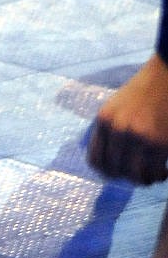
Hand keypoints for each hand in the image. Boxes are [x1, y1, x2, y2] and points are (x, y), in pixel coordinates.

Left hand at [87, 52, 167, 184]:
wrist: (164, 78)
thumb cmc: (142, 94)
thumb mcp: (116, 108)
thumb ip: (110, 132)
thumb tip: (108, 165)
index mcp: (103, 120)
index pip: (95, 161)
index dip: (107, 172)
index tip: (118, 172)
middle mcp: (117, 130)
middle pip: (114, 172)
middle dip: (127, 177)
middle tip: (139, 173)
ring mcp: (137, 137)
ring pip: (135, 177)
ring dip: (144, 179)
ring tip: (153, 172)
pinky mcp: (158, 143)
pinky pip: (154, 173)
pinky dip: (159, 176)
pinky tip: (164, 169)